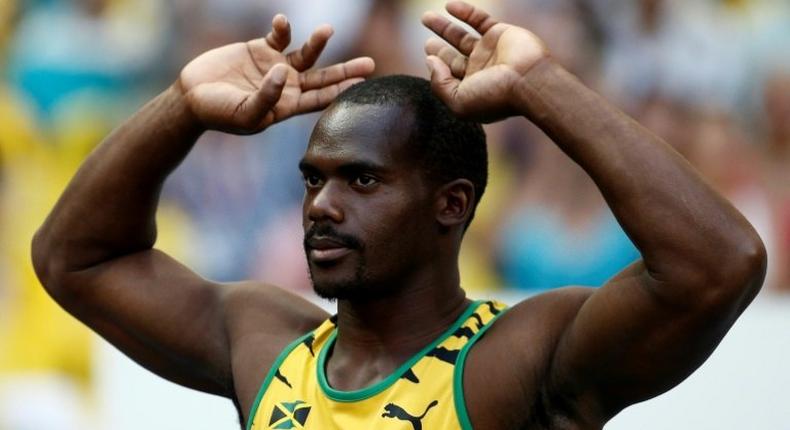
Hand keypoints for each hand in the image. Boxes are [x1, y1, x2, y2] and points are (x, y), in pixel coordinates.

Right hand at [178, 15, 374, 133]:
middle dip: (346, 71)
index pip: (321, 99)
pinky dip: (282, 28)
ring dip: (318, 43)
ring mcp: (275, 66)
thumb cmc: (220, 113)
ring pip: (306, 54)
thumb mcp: (246, 114)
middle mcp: (288, 86)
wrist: (193, 97)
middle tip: (370, 64)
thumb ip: (267, 98)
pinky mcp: (261, 50)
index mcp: (288, 106)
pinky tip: (281, 22)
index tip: (361, 85)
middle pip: (323, 78)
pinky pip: (279, 37)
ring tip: (328, 30)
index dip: (341, 92)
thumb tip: (285, 73)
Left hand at [422, 1, 547, 122]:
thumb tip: (430, 62)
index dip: (436, 66)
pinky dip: (464, 12)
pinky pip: (479, 20)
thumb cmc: (495, 97)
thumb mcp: (458, 101)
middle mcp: (480, 71)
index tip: (428, 55)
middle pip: (454, 57)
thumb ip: (439, 84)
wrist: (528, 80)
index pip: (448, 76)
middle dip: (440, 50)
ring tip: (425, 17)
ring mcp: (490, 51)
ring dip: (444, 27)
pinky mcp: (500, 33)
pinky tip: (448, 6)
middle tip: (427, 43)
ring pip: (462, 36)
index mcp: (471, 89)